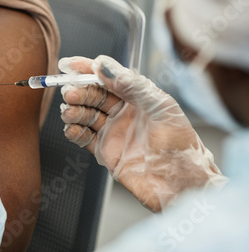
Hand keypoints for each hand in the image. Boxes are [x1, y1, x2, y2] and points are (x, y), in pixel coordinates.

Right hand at [59, 55, 226, 210]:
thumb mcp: (161, 107)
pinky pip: (83, 138)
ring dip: (74, 111)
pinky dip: (74, 132)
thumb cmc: (182, 146)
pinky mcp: (105, 152)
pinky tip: (72, 129)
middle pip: (93, 95)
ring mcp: (113, 131)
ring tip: (69, 112)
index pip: (109, 77)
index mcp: (138, 96)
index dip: (88, 69)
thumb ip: (132, 86)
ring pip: (85, 114)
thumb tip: (105, 67)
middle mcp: (124, 112)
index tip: (70, 65)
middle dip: (79, 91)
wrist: (183, 186)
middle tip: (70, 93)